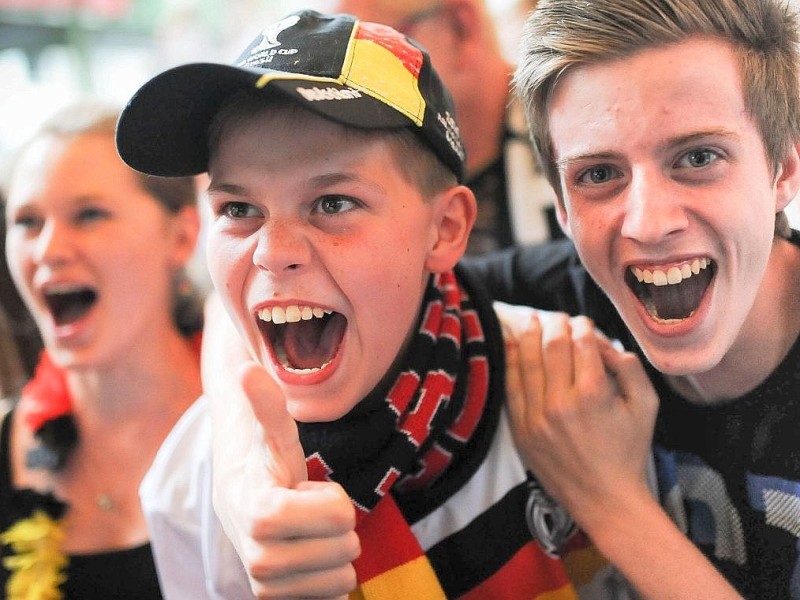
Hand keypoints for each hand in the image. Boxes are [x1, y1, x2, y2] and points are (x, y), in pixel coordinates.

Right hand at [204, 298, 358, 598]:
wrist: (241, 503)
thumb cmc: (267, 464)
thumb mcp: (274, 433)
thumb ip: (267, 404)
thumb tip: (245, 368)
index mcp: (261, 513)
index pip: (340, 515)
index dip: (334, 498)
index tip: (307, 488)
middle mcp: (258, 558)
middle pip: (346, 547)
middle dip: (336, 525)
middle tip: (306, 509)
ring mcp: (267, 586)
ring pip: (344, 577)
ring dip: (332, 551)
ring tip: (303, 531)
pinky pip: (334, 598)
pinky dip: (329, 577)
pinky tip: (306, 556)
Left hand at [504, 313, 658, 531]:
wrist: (605, 499)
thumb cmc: (629, 452)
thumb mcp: (645, 407)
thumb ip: (630, 368)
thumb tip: (606, 343)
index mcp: (593, 393)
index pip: (581, 343)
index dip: (581, 326)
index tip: (582, 322)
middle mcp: (561, 402)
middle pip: (552, 346)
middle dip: (555, 325)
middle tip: (557, 317)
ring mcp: (536, 416)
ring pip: (527, 362)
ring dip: (529, 336)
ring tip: (532, 321)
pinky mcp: (521, 429)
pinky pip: (511, 387)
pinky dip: (511, 363)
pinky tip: (513, 346)